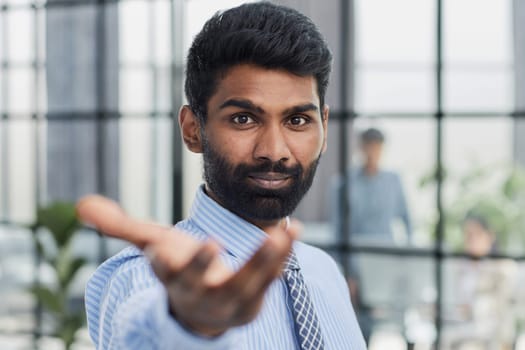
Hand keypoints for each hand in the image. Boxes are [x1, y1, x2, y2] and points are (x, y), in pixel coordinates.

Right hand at [76, 195, 298, 336]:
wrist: (204, 310)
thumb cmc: (178, 270)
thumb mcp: (152, 246)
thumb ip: (120, 226)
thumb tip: (81, 204)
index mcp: (172, 276)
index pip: (162, 270)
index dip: (162, 260)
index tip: (159, 251)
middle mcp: (198, 290)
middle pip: (197, 280)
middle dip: (200, 265)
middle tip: (210, 245)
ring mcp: (228, 297)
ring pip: (244, 282)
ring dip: (261, 261)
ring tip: (279, 236)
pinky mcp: (254, 297)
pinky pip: (270, 278)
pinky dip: (282, 257)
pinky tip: (294, 232)